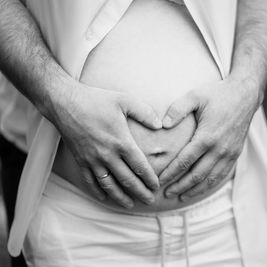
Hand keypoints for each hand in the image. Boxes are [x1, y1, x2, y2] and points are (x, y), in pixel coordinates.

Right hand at [49, 81, 161, 207]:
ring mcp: (92, 160)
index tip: (157, 187)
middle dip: (140, 193)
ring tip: (130, 205)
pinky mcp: (80, 160)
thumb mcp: (125, 100)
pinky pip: (90, 181)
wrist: (64, 103)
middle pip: (127, 180)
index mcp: (122, 142)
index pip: (140, 166)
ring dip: (121, 197)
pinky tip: (105, 198)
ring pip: (109, 185)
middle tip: (150, 201)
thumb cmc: (96, 100)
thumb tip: (160, 125)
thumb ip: (145, 113)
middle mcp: (108, 155)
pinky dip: (98, 191)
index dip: (150, 179)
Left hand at [159, 77, 259, 199]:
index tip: (159, 180)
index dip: (171, 173)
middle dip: (180, 186)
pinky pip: (221, 175)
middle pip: (196, 175)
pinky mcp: (235, 154)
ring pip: (210, 179)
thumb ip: (177, 109)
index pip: (184, 161)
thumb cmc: (218, 94)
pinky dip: (209, 185)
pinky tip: (200, 188)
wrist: (245, 94)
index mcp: (207, 136)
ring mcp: (229, 153)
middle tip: (166, 194)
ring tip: (180, 197)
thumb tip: (162, 124)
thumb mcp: (195, 95)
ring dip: (194, 190)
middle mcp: (219, 149)